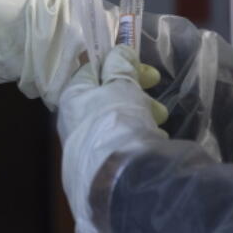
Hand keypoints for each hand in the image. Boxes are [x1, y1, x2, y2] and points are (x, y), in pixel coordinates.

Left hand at [57, 45, 168, 232]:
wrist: (117, 180)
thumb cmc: (115, 122)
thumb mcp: (120, 86)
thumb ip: (120, 67)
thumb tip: (118, 52)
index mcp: (71, 97)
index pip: (91, 70)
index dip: (119, 62)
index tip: (144, 68)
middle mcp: (73, 120)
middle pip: (106, 94)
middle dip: (135, 90)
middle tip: (156, 87)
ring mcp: (85, 144)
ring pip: (116, 118)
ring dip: (141, 112)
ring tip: (160, 118)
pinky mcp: (98, 166)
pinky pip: (120, 142)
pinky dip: (137, 135)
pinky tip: (153, 140)